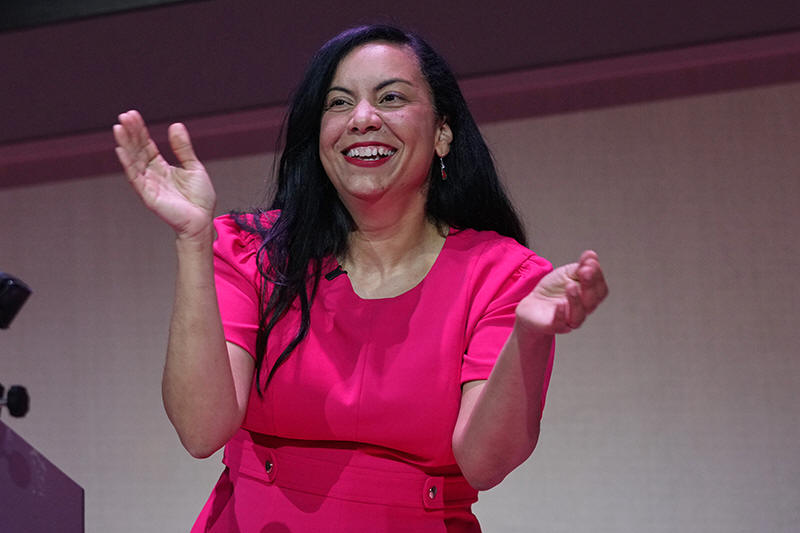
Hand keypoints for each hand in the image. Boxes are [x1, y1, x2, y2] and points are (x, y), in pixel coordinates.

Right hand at [113, 110, 215, 239]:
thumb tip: (175, 125)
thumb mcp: (194, 166)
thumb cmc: (199, 198)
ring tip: (119, 127)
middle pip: (137, 150)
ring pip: (134, 161)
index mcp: (161, 167)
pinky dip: (128, 164)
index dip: (139, 131)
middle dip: (131, 133)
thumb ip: (183, 148)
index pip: (146, 145)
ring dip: (125, 144)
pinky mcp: (148, 195)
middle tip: (124, 115)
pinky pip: (136, 177)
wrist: (203, 221)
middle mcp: (152, 174)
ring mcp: (148, 184)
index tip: (132, 114)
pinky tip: (121, 150)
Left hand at [515, 250, 607, 334]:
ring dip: (576, 300)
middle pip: (592, 301)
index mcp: (588, 296)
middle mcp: (582, 310)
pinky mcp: (553, 326)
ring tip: (571, 286)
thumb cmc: (553, 289)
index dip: (598, 276)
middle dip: (589, 285)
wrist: (532, 304)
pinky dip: (560, 314)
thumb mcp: (567, 273)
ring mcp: (568, 320)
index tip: (590, 261)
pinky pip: (560, 323)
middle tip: (585, 271)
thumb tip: (591, 255)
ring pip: (579, 315)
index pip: (600, 289)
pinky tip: (559, 304)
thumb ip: (580, 266)